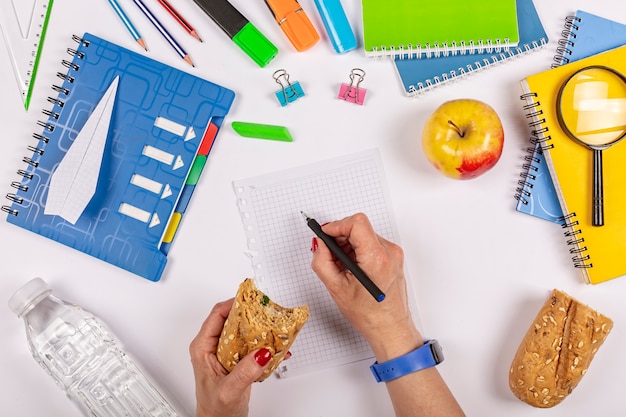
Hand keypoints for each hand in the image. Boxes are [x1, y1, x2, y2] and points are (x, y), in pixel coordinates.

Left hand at [189, 299, 272, 416]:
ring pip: (245, 330)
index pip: (218, 315)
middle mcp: (214, 346)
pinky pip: (254, 344)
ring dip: (262, 330)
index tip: (252, 300)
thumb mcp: (229, 390)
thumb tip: (262, 352)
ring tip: (276, 330)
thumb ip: (245, 372)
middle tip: (268, 313)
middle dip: (252, 315)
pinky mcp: (239, 359)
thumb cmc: (214, 411)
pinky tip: (278, 349)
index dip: (234, 304)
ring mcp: (227, 352)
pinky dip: (267, 344)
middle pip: (233, 319)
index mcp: (203, 347)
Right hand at [310, 213, 420, 360]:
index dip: (337, 225)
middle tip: (329, 254)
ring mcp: (393, 254)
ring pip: (364, 235)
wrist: (391, 328)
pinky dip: (357, 251)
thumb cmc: (370, 315)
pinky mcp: (393, 257)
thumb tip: (319, 244)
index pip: (356, 223)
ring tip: (342, 266)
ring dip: (348, 245)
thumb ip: (322, 262)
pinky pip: (371, 243)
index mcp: (376, 259)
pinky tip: (352, 268)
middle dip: (340, 237)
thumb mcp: (337, 288)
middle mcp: (389, 252)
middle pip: (359, 228)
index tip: (325, 234)